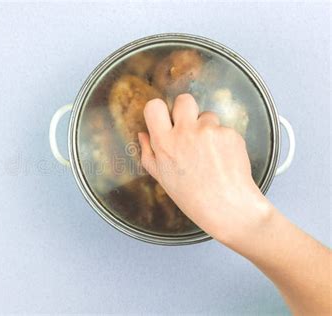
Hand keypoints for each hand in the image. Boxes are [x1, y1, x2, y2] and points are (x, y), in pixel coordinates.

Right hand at [138, 94, 272, 243]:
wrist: (228, 207)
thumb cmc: (193, 197)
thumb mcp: (162, 178)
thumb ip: (149, 153)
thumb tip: (142, 134)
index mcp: (164, 143)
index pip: (154, 107)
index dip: (159, 110)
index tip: (164, 117)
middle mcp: (185, 132)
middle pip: (184, 100)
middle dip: (186, 110)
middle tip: (189, 128)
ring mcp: (209, 131)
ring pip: (207, 115)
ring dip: (207, 128)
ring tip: (208, 153)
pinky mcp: (229, 133)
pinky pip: (223, 128)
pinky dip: (223, 140)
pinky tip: (222, 158)